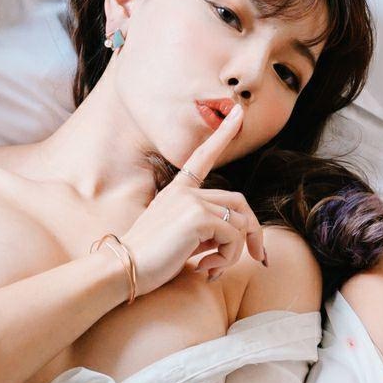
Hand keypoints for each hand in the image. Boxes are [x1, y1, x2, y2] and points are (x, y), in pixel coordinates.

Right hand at [120, 104, 264, 291]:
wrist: (124, 269)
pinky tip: (206, 269)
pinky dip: (227, 258)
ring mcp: (192, 201)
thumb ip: (206, 228)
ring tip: (214, 268)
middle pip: (239, 202)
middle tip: (258, 257)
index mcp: (177, 191)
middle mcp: (186, 191)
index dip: (223, 135)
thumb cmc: (150, 260)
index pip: (203, 157)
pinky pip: (233, 237)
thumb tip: (237, 235)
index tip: (239, 113)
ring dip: (236, 252)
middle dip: (253, 232)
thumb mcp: (181, 237)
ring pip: (240, 222)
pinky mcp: (198, 217)